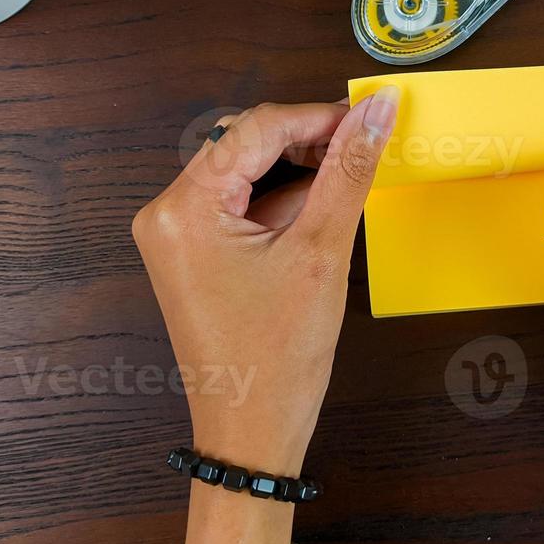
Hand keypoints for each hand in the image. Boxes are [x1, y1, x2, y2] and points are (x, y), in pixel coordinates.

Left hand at [132, 90, 398, 471]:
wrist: (250, 432)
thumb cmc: (278, 356)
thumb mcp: (322, 253)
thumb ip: (348, 172)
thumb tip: (376, 111)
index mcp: (184, 208)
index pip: (255, 129)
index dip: (317, 116)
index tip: (369, 116)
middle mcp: (167, 213)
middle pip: (245, 145)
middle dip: (307, 142)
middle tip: (364, 147)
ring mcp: (175, 234)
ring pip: (245, 172)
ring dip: (297, 172)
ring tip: (347, 184)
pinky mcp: (191, 253)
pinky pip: (238, 205)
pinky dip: (280, 203)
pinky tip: (319, 215)